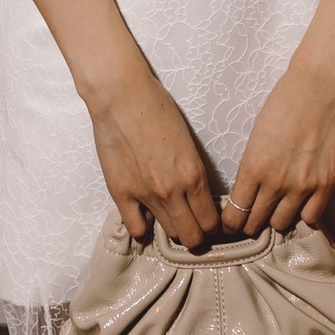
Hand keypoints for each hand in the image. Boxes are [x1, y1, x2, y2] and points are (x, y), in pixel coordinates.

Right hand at [87, 72, 220, 247]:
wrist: (121, 97)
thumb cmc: (157, 109)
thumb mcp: (188, 142)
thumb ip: (193, 173)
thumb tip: (197, 197)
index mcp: (193, 175)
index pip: (211, 222)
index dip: (212, 225)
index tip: (209, 221)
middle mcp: (172, 191)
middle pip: (192, 236)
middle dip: (197, 234)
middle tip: (193, 223)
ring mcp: (145, 195)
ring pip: (168, 233)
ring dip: (173, 227)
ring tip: (171, 215)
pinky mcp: (121, 194)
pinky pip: (137, 229)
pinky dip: (144, 226)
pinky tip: (146, 214)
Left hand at [228, 63, 334, 233]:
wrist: (320, 88)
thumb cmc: (284, 103)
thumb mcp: (255, 137)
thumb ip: (251, 168)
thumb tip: (248, 192)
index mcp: (252, 168)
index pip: (235, 215)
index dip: (231, 223)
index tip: (232, 222)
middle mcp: (275, 183)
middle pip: (255, 224)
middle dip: (250, 223)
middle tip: (253, 216)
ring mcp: (302, 186)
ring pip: (281, 224)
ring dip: (277, 218)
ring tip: (278, 207)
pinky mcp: (326, 184)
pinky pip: (311, 217)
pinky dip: (303, 213)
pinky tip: (301, 202)